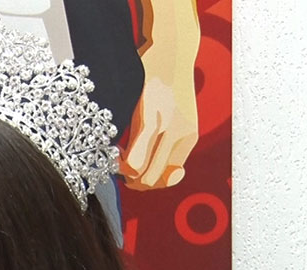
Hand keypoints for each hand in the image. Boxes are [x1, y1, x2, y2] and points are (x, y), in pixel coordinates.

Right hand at [120, 43, 199, 189]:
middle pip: (154, 182)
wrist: (172, 50)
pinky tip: (117, 150)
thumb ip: (167, 136)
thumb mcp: (176, 113)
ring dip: (127, 175)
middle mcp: (182, 138)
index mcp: (189, 138)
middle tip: (122, 167)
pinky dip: (123, 164)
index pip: (169, 178)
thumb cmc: (168, 81)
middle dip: (134, 182)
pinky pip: (136, 160)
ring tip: (119, 157)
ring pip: (145, 177)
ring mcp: (168, 131)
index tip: (137, 168)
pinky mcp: (151, 120)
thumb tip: (146, 162)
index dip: (148, 180)